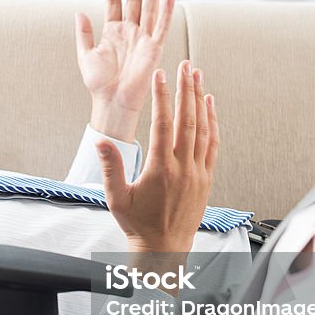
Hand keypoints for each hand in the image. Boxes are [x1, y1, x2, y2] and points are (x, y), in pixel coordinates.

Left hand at [76, 0, 176, 142]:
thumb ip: (84, 34)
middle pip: (134, 0)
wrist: (111, 101)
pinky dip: (166, 10)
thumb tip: (79, 12)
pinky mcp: (154, 48)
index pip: (115, 2)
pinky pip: (162, 26)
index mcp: (112, 32)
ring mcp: (143, 38)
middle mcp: (129, 31)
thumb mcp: (85, 55)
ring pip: (149, 8)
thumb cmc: (98, 83)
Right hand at [97, 61, 217, 252]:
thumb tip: (101, 141)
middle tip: (185, 65)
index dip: (162, 97)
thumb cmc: (137, 224)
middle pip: (188, 120)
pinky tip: (210, 105)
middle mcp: (183, 169)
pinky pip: (213, 145)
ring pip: (203, 129)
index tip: (159, 75)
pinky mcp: (206, 178)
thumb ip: (111, 168)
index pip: (163, 125)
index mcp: (160, 170)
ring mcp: (198, 173)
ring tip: (197, 76)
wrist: (164, 249)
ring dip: (201, 100)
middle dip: (186, 89)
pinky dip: (213, 123)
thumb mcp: (117, 198)